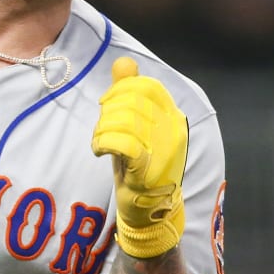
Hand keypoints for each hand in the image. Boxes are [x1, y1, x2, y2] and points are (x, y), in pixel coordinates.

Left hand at [92, 57, 187, 258]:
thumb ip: (130, 93)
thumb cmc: (139, 165)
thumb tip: (123, 61)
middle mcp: (172, 130)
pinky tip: (100, 151)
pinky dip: (103, 143)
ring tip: (100, 141)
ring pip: (123, 120)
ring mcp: (163, 149)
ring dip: (102, 129)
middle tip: (101, 128)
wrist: (150, 211)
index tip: (107, 105)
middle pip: (131, 102)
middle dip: (108, 112)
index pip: (148, 86)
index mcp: (172, 117)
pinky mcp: (149, 168)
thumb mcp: (136, 126)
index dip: (121, 90)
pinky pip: (121, 143)